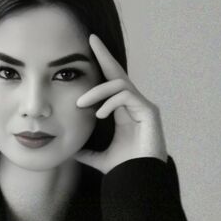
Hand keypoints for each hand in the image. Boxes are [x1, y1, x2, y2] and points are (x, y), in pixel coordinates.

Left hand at [74, 34, 167, 172]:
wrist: (140, 181)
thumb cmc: (126, 169)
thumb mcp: (100, 158)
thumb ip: (88, 152)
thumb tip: (71, 151)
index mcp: (123, 111)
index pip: (111, 83)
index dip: (102, 65)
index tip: (89, 49)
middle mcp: (134, 105)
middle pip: (119, 73)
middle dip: (105, 55)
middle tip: (91, 40)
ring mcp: (143, 107)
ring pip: (119, 84)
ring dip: (97, 91)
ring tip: (81, 104)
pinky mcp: (149, 112)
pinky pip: (127, 96)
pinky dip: (110, 102)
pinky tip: (99, 114)